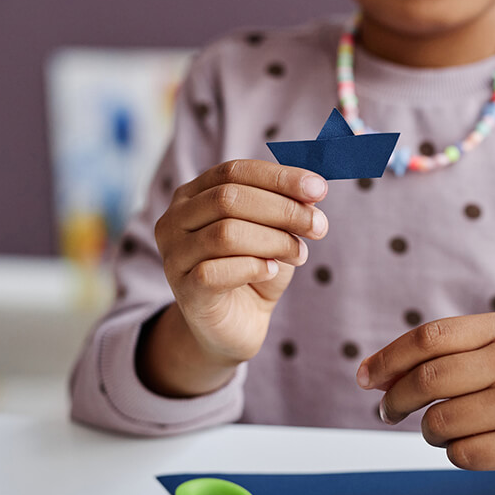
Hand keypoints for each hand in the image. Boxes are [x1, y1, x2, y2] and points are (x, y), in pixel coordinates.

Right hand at [150, 160, 328, 375]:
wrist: (238, 323)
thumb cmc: (256, 269)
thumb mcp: (276, 232)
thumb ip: (287, 208)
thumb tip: (313, 189)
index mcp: (194, 195)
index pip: (234, 171)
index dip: (279, 177)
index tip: (319, 188)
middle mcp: (175, 220)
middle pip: (228, 198)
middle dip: (283, 209)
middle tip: (319, 226)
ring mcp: (174, 256)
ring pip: (225, 233)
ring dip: (274, 241)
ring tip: (299, 254)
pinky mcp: (184, 290)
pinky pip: (216, 271)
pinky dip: (253, 267)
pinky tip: (270, 271)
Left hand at [357, 314, 494, 487]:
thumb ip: (449, 354)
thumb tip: (375, 374)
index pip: (432, 337)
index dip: (389, 358)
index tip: (366, 377)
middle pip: (429, 380)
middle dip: (396, 400)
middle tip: (388, 412)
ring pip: (442, 421)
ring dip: (429, 431)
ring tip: (441, 430)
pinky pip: (463, 453)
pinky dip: (453, 453)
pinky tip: (470, 446)